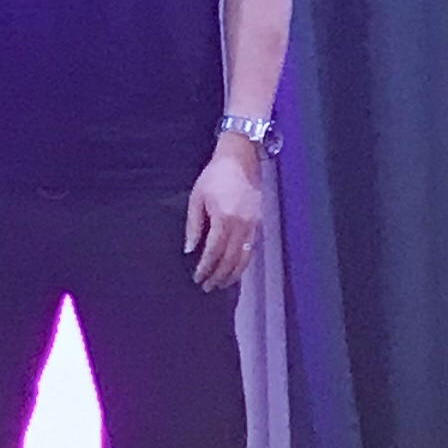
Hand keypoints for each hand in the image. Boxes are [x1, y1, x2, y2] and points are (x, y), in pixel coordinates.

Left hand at [183, 138, 266, 291]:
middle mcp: (242, 224)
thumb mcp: (197, 199)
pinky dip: (243, 261)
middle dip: (219, 275)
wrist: (239, 160)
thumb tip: (190, 250)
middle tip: (208, 287)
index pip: (215, 251)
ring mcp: (253, 224)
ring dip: (233, 273)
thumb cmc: (214, 177)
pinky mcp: (258, 222)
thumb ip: (194, 226)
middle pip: (231, 258)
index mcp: (224, 218)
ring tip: (221, 284)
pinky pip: (251, 247)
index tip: (198, 278)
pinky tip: (235, 268)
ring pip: (245, 256)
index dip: (206, 267)